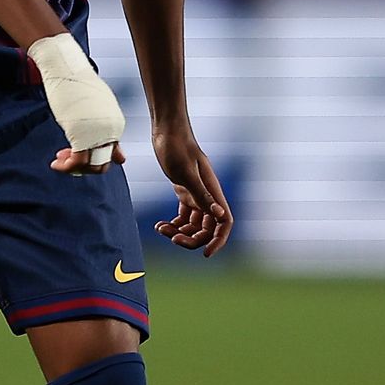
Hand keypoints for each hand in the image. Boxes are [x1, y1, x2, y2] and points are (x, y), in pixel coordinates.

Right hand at [30, 32, 123, 173]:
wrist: (65, 68)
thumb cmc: (77, 86)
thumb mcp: (97, 111)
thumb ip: (109, 135)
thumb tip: (122, 160)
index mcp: (117, 124)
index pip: (110, 156)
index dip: (90, 160)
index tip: (70, 152)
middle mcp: (112, 130)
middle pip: (102, 164)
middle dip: (82, 168)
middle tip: (63, 157)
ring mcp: (99, 133)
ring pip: (91, 166)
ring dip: (72, 168)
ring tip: (58, 162)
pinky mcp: (83, 134)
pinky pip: (77, 162)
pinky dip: (66, 167)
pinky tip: (56, 164)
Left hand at [151, 126, 232, 256]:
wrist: (167, 130)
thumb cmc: (177, 147)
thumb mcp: (186, 172)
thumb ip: (202, 195)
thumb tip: (220, 215)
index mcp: (213, 192)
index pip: (224, 223)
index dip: (218, 240)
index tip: (206, 253)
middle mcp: (207, 196)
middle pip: (207, 229)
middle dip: (191, 239)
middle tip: (172, 239)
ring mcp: (196, 194)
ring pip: (193, 224)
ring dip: (179, 232)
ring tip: (161, 229)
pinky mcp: (184, 191)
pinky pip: (183, 216)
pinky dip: (173, 224)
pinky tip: (159, 225)